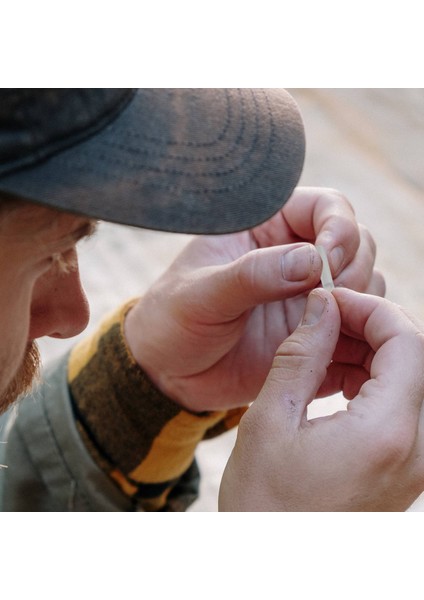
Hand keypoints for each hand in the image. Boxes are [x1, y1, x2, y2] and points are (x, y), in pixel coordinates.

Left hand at [125, 187, 384, 411]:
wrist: (168, 373)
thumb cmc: (173, 321)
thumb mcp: (201, 294)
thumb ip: (252, 275)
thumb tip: (312, 260)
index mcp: (267, 229)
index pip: (327, 207)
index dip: (338, 229)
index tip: (327, 261)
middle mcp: (296, 257)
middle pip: (357, 243)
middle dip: (352, 267)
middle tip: (328, 298)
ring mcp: (308, 296)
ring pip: (365, 283)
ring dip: (359, 301)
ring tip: (326, 326)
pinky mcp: (314, 333)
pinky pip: (355, 327)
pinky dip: (358, 335)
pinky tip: (334, 351)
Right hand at [219, 288, 423, 510]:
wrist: (273, 566)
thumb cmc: (265, 504)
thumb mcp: (271, 419)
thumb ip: (301, 353)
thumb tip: (321, 304)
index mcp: (386, 432)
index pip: (407, 340)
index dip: (369, 307)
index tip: (330, 300)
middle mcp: (416, 448)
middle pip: (414, 356)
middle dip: (369, 325)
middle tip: (322, 319)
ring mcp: (416, 461)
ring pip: (410, 377)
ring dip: (370, 351)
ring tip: (322, 348)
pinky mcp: (405, 467)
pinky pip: (402, 405)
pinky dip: (372, 380)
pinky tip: (333, 378)